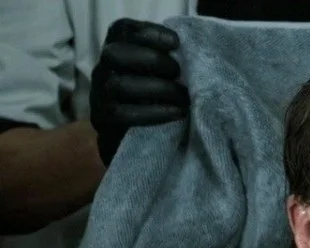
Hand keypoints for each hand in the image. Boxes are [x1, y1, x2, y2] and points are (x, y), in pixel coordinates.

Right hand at [90, 19, 189, 165]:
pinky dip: (154, 113)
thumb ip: (168, 61)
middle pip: (115, 54)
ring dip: (157, 88)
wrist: (135, 140)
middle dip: (151, 59)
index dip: (149, 32)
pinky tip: (177, 113)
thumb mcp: (159, 76)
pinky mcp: (105, 121)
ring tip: (183, 97)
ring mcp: (99, 96)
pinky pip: (124, 114)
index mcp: (117, 52)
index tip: (176, 42)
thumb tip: (195, 54)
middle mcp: (103, 70)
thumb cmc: (155, 100)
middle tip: (177, 72)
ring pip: (119, 84)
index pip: (122, 30)